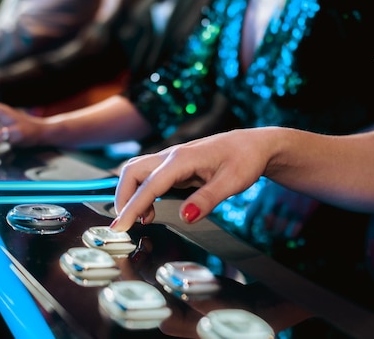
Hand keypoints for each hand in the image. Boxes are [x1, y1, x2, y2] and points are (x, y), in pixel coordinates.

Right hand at [111, 128, 273, 231]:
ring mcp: (171, 160)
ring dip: (130, 194)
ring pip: (137, 172)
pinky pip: (148, 177)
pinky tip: (150, 211)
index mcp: (183, 158)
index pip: (150, 184)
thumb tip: (185, 217)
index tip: (120, 227)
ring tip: (139, 220)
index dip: (133, 207)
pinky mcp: (175, 166)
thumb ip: (207, 199)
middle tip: (124, 226)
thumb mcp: (233, 182)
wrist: (253, 145)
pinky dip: (141, 193)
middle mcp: (172, 156)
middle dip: (123, 198)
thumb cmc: (245, 159)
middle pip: (132, 172)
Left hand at [243, 181, 319, 243]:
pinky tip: (292, 228)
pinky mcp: (303, 213)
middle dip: (268, 229)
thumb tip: (253, 216)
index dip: (247, 228)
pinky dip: (290, 233)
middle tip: (272, 228)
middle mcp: (275, 201)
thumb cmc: (291, 176)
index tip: (248, 234)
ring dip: (279, 233)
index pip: (250, 215)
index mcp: (265, 193)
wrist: (313, 167)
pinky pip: (291, 233)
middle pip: (266, 226)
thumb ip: (264, 197)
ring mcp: (289, 207)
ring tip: (282, 228)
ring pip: (278, 232)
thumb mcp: (274, 182)